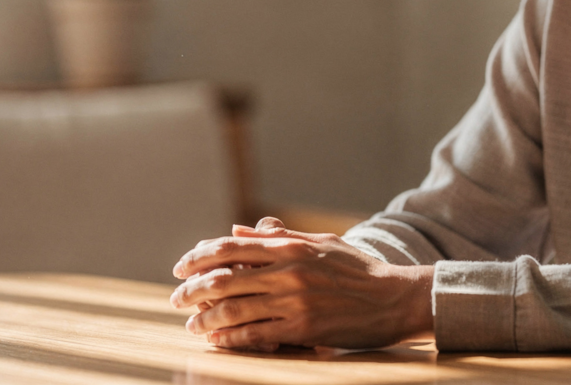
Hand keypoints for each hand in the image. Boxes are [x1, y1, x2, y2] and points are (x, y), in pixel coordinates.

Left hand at [169, 217, 433, 351]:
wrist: (395, 298)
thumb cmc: (356, 269)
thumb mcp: (318, 243)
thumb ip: (277, 237)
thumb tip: (237, 230)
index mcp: (289, 246)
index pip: (228, 248)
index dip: (197, 258)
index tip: (179, 269)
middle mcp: (288, 271)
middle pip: (223, 279)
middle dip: (191, 291)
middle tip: (175, 300)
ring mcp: (295, 301)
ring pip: (233, 310)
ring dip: (205, 320)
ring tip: (192, 325)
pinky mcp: (304, 328)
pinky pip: (256, 335)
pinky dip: (231, 339)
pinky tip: (218, 341)